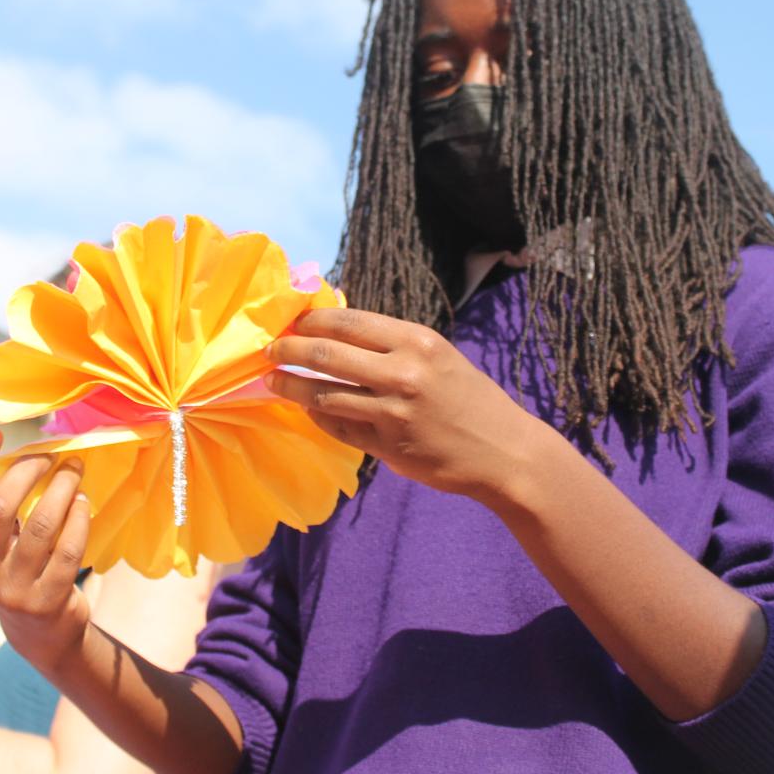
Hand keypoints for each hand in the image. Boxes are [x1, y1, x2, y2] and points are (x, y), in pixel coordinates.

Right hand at [0, 429, 93, 676]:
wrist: (42, 634)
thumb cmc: (17, 571)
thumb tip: (22, 453)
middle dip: (27, 471)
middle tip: (49, 456)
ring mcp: (14, 591)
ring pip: (41, 524)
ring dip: (62, 488)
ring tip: (73, 470)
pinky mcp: (48, 601)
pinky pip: (69, 548)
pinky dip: (79, 517)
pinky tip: (84, 502)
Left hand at [264, 308, 545, 502]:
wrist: (505, 452)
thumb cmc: (469, 400)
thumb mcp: (437, 357)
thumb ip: (392, 345)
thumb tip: (336, 330)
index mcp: (416, 341)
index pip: (347, 321)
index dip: (309, 320)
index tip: (289, 322)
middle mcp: (404, 371)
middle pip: (326, 354)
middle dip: (288, 350)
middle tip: (268, 352)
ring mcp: (394, 411)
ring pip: (324, 394)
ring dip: (291, 387)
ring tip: (273, 383)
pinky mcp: (388, 446)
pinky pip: (339, 427)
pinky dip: (319, 417)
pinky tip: (309, 411)